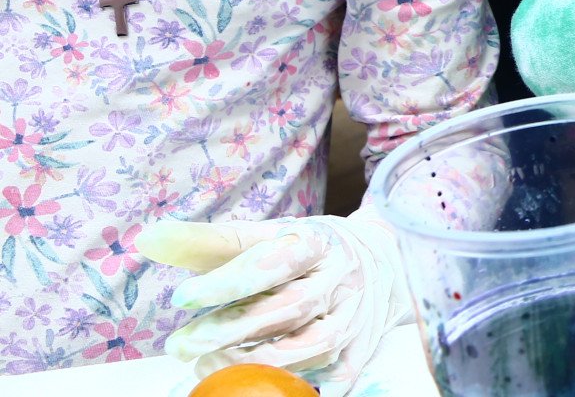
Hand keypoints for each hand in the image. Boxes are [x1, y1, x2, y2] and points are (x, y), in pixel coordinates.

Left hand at [145, 215, 409, 396]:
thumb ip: (207, 242)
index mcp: (317, 242)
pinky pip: (334, 378)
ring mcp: (356, 317)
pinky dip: (297, 386)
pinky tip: (254, 387)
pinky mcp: (362, 351)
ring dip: (257, 362)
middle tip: (179, 345)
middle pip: (290, 307)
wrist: (385, 261)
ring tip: (206, 366)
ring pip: (314, 346)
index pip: (274, 260)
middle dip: (230, 330)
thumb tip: (148, 239)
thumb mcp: (264, 235)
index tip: (180, 299)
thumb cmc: (305, 251)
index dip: (227, 282)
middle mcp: (342, 278)